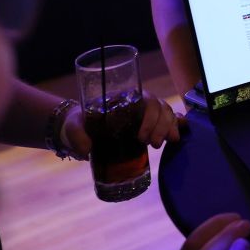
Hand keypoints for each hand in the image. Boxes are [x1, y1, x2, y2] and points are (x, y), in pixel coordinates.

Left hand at [60, 91, 184, 158]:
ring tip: (162, 144)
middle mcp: (137, 102)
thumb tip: (86, 150)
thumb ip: (77, 136)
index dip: (150, 117)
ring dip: (169, 127)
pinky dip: (175, 126)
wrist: (81, 129)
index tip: (142, 137)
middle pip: (159, 106)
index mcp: (123, 99)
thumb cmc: (79, 124)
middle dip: (161, 126)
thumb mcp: (74, 127)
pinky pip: (168, 120)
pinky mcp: (148, 125)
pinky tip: (176, 136)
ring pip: (166, 112)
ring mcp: (144, 113)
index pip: (145, 99)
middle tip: (153, 145)